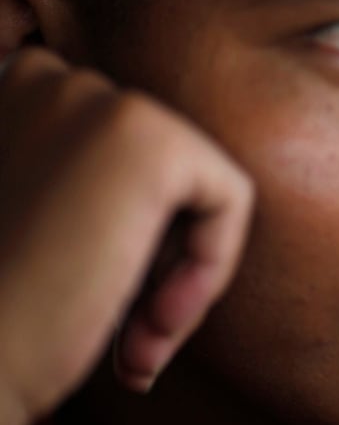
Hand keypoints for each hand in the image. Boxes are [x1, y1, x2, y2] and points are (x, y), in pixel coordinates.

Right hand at [0, 49, 252, 424]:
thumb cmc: (2, 314)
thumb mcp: (45, 225)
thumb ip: (97, 188)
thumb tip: (164, 200)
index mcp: (15, 95)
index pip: (125, 156)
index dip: (128, 237)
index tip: (102, 305)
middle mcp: (51, 80)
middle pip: (164, 172)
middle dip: (157, 262)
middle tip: (132, 339)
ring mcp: (101, 103)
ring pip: (199, 188)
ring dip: (180, 277)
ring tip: (141, 344)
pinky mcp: (152, 142)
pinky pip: (230, 199)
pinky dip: (211, 267)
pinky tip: (156, 323)